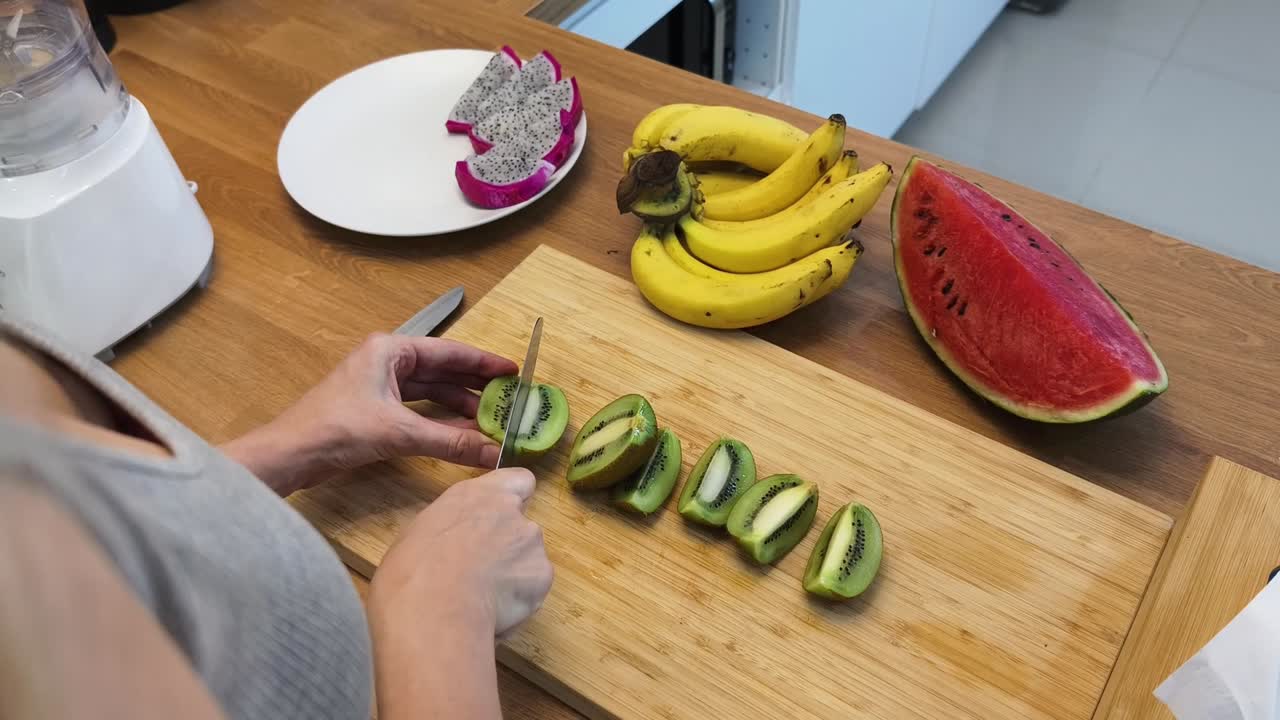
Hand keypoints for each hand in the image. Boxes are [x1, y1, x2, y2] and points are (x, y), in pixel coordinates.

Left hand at [222, 333, 516, 494]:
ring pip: (431, 392)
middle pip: (442, 370)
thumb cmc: (332, 430)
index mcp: (390, 350)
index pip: (449, 351)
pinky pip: (418, 409)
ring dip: (459, 406)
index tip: (512, 371)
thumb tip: (493, 452)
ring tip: (491, 421)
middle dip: (475, 387)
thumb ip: (451, 441)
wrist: (289, 455)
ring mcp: (379, 386)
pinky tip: (462, 433)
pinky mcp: (374, 410)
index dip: (483, 363)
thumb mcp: (400, 433)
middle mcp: (385, 361)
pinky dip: (440, 420)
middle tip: (508, 400)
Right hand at [368, 469, 551, 718]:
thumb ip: (454, 526)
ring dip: (515, 573)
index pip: (519, 480)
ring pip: (530, 558)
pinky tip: (494, 611)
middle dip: (509, 546)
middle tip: (482, 572)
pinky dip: (520, 598)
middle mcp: (511, 511)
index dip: (514, 499)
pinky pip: (534, 587)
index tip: (499, 519)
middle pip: (522, 526)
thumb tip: (457, 543)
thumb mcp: (422, 532)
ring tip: (484, 598)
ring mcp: (532, 542)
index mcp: (479, 494)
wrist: (433, 608)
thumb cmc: (411, 570)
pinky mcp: (542, 575)